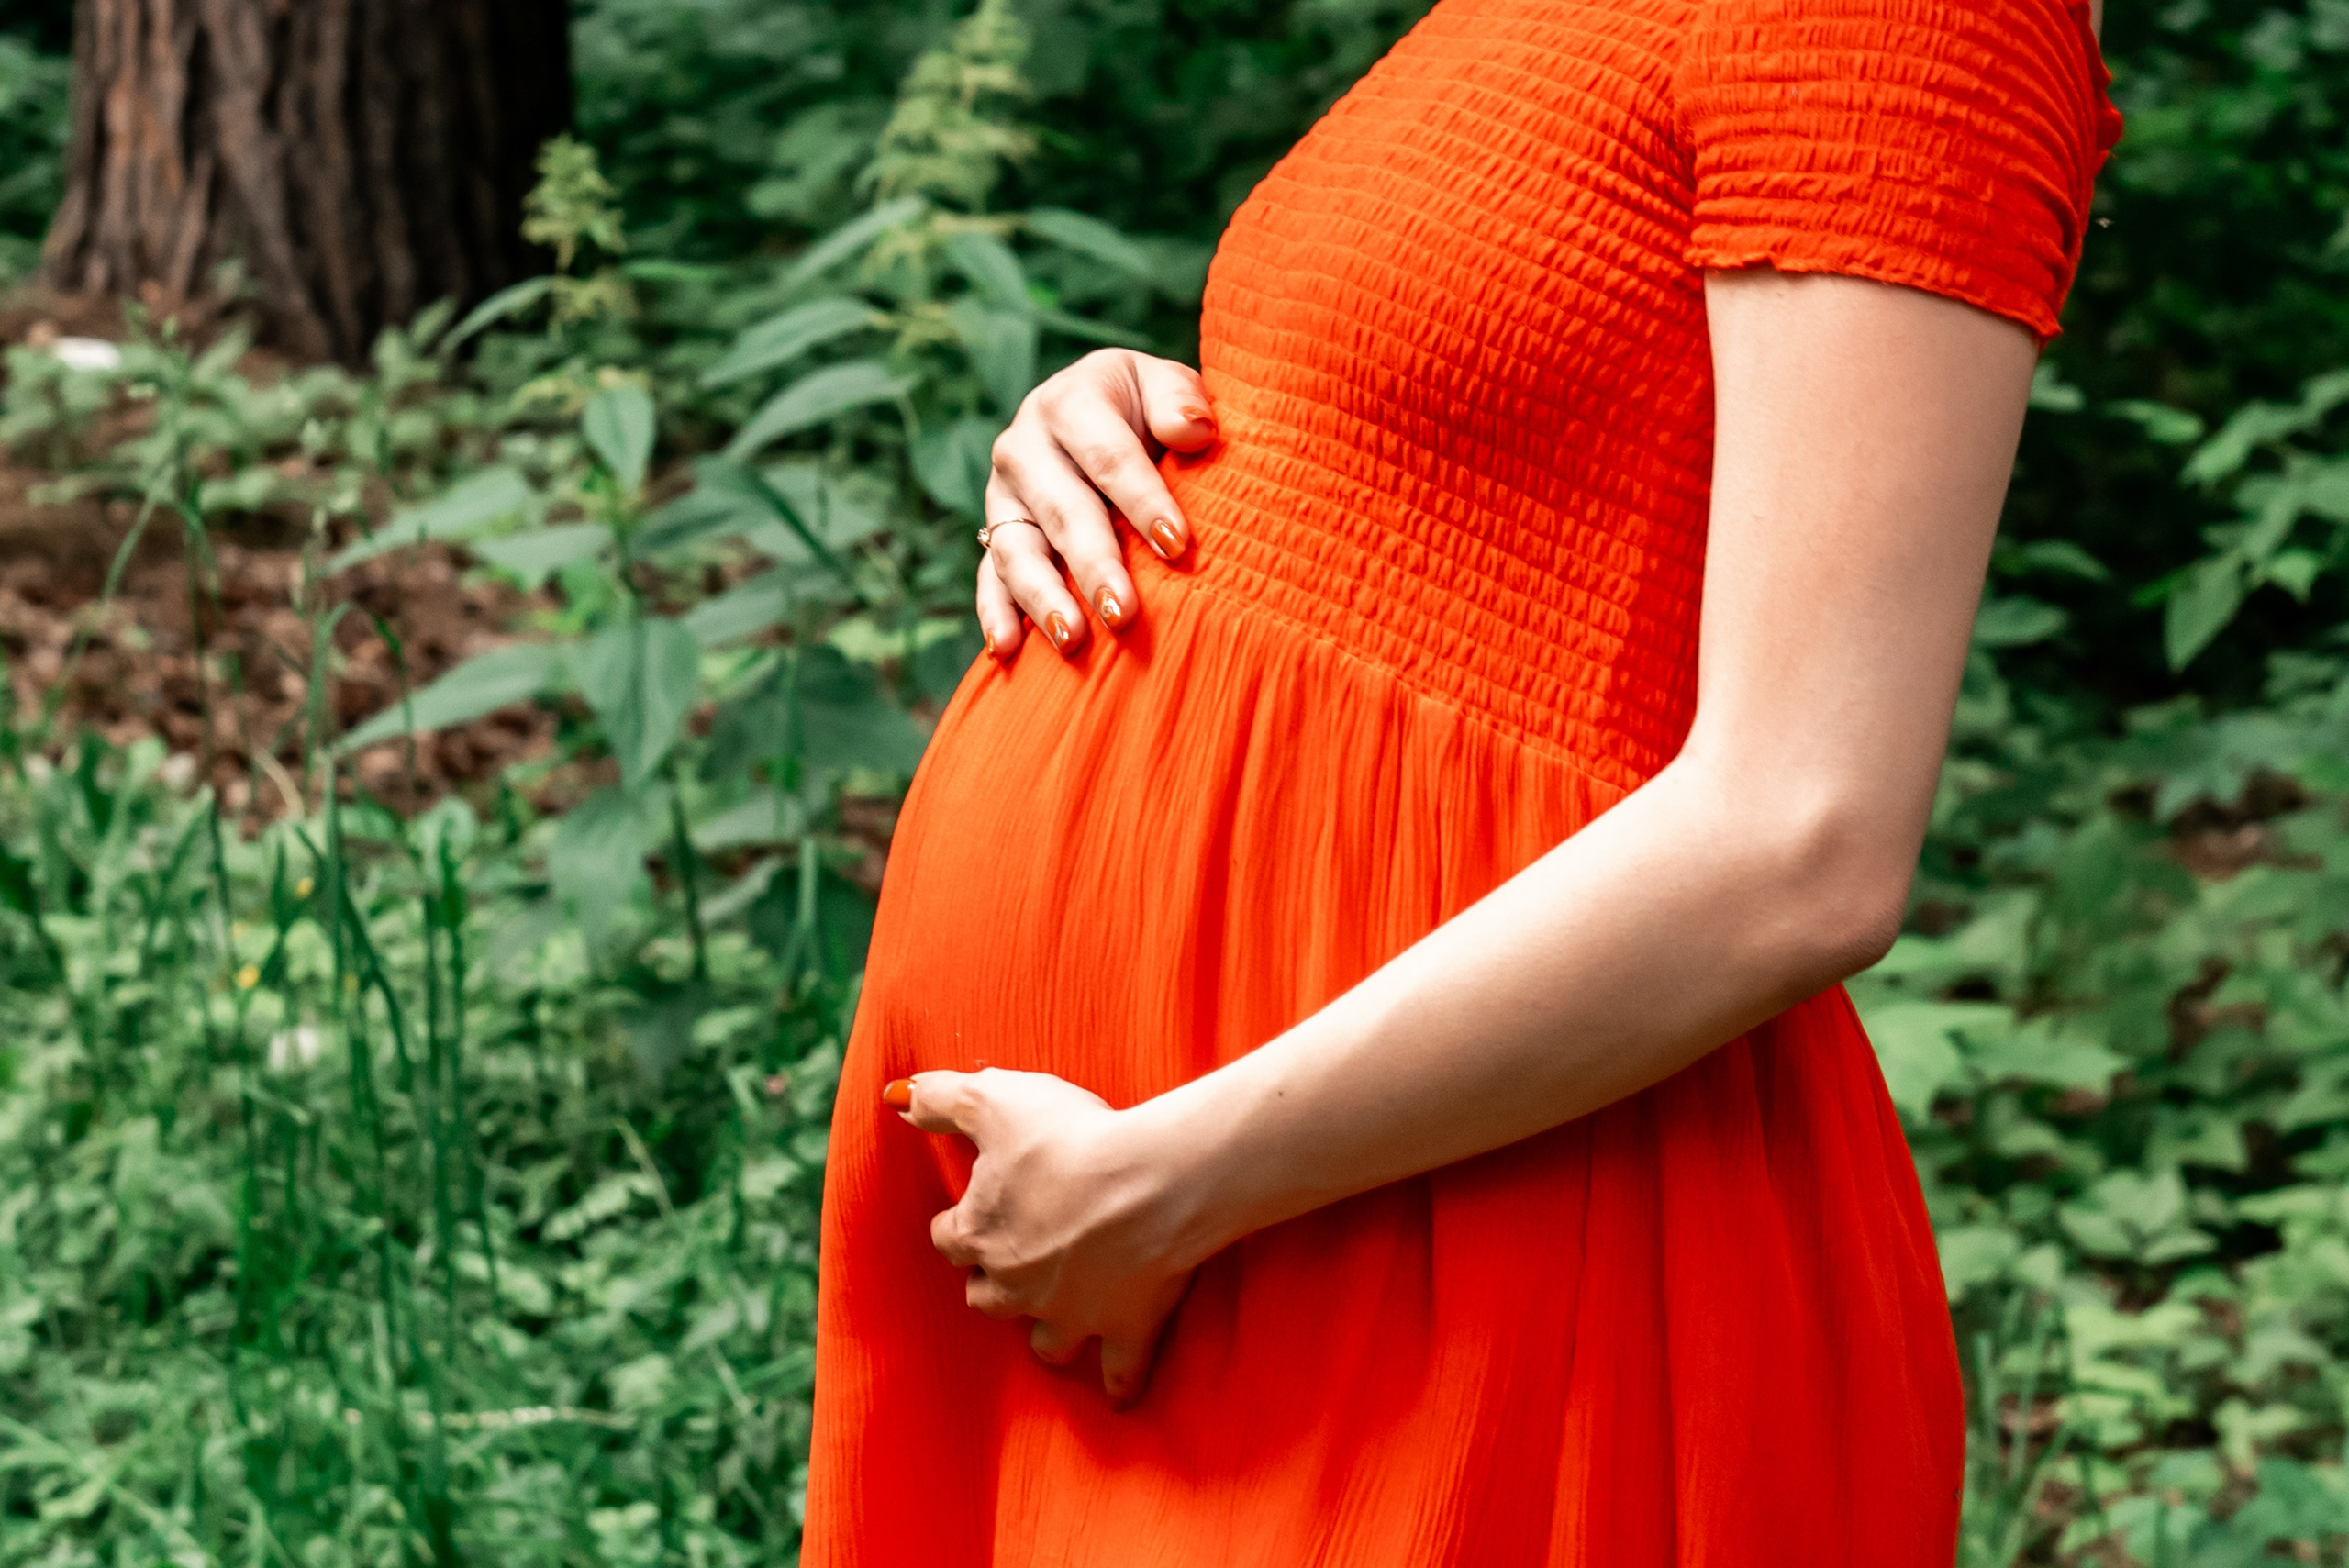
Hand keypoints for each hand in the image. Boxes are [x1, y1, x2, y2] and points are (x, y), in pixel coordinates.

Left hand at [893, 1068, 1200, 1404]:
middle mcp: (1016, 1284)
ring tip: (1052, 1316)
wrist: (1152, 1180)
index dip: (959, 1222)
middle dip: (992, 1281)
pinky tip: (1118, 1395)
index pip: (948, 1238)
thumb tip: (896, 1099)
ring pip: (1043, 1341)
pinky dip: (1119, 1382)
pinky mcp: (1124, 1327)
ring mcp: (1071, 1313)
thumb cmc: (1071, 1135)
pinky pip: (1117, 1372)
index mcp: (981, 1233)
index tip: (973, 1209)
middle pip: (986, 1296)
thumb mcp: (996, 1099)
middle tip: (1010, 1259)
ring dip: (1043, 1330)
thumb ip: (942, 1099)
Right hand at [978, 348, 1218, 658]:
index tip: (1177, 545)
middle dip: (1093, 564)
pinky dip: (995, 613)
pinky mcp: (996, 534)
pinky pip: (989, 576)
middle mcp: (1025, 447)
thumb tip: (1192, 431)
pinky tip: (1007, 649)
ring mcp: (1004, 496)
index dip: (1142, 499)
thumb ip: (1178, 399)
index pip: (1108, 455)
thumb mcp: (1163, 385)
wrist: (1097, 413)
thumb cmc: (1144, 407)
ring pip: (1017, 550)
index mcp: (1070, 402)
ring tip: (1071, 640)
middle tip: (1123, 612)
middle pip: (1062, 510)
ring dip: (1042, 598)